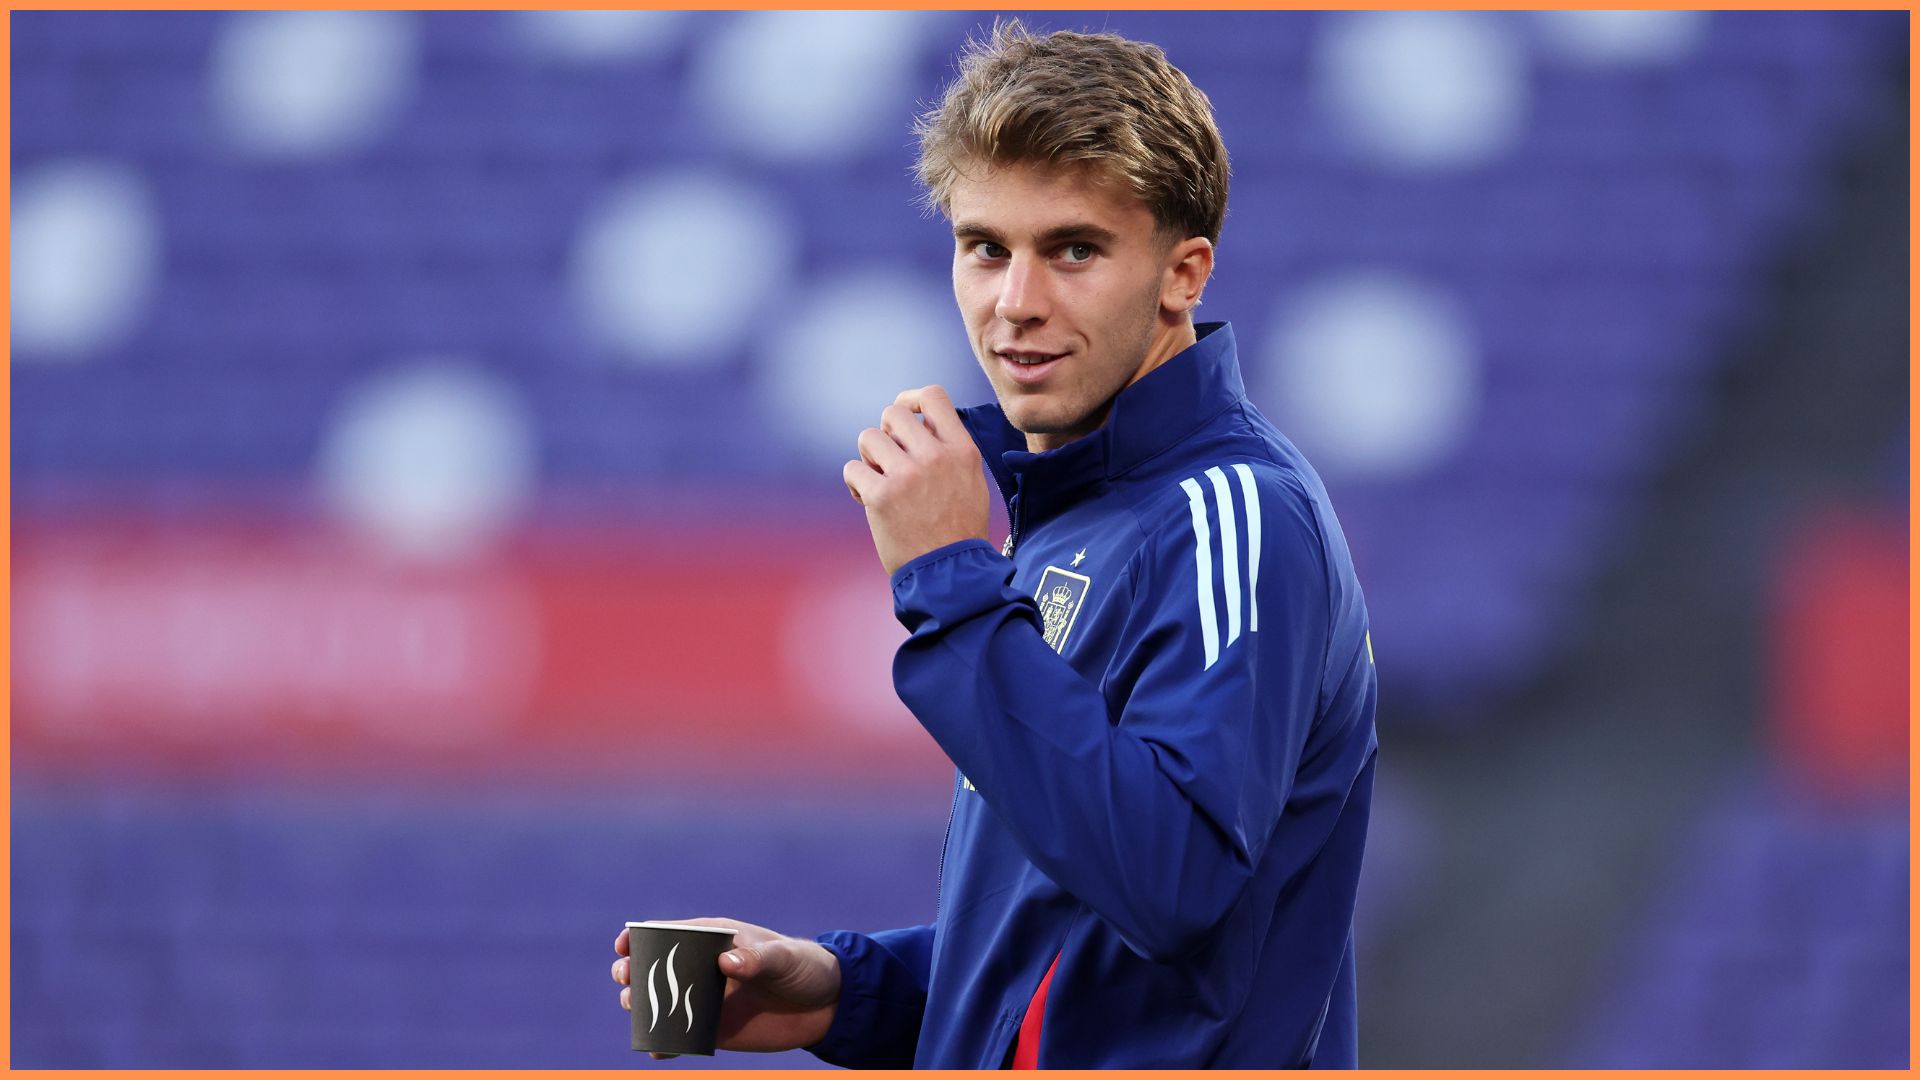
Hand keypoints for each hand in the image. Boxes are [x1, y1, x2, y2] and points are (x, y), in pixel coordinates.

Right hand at [614, 918, 839, 1057]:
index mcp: (715, 940)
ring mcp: (705, 999)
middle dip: (631, 972)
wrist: (825, 1006)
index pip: (670, 933)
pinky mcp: (713, 1030)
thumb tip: (726, 963)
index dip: (641, 937)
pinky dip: (664, 1044)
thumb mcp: (784, 959)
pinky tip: (656, 1050)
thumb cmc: (804, 968)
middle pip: (654, 968)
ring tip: (635, 1010)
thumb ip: (757, 958)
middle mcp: (704, 969)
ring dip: (640, 1006)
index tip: (623, 945)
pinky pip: (679, 1037)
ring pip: (659, 1002)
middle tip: (626, 980)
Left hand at [842, 385, 990, 575]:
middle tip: (890, 460)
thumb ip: (949, 450)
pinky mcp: (881, 496)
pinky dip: (855, 484)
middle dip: (885, 434)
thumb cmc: (958, 531)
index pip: (933, 396)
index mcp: (961, 450)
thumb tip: (921, 424)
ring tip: (880, 481)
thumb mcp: (971, 481)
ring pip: (867, 437)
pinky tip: (867, 500)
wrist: (949, 574)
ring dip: (868, 458)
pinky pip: (852, 469)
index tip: (906, 414)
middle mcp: (935, 456)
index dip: (911, 399)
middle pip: (892, 414)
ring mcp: (907, 475)